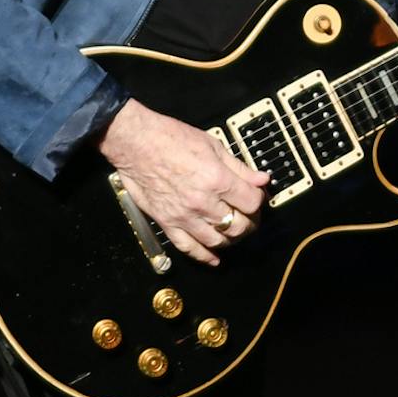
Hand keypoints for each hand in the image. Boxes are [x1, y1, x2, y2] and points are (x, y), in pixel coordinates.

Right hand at [97, 99, 269, 265]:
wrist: (135, 143)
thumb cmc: (170, 139)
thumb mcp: (212, 145)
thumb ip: (239, 167)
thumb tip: (262, 180)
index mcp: (217, 180)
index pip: (252, 203)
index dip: (259, 200)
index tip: (257, 196)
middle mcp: (202, 202)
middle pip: (238, 226)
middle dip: (250, 222)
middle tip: (249, 215)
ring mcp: (184, 216)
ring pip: (218, 241)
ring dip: (231, 239)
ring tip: (233, 230)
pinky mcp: (167, 223)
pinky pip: (189, 248)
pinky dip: (204, 256)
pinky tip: (214, 258)